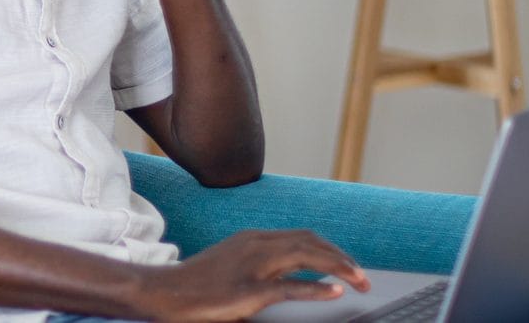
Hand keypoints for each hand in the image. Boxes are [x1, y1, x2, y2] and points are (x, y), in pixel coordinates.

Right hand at [130, 230, 371, 321]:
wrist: (164, 292)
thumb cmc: (197, 285)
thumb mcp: (234, 266)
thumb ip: (263, 267)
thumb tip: (295, 278)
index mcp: (254, 239)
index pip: (305, 236)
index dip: (333, 249)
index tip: (350, 265)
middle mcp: (256, 245)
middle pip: (312, 242)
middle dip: (343, 258)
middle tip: (364, 277)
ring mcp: (252, 266)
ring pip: (306, 257)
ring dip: (339, 268)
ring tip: (359, 281)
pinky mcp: (247, 290)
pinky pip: (289, 287)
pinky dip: (316, 289)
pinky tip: (334, 292)